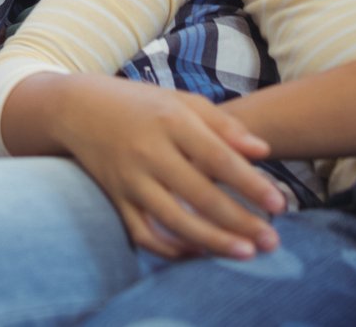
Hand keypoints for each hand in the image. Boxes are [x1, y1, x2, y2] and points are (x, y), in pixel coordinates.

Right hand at [45, 76, 285, 259]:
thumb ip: (223, 125)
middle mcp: (148, 151)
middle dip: (239, 221)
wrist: (76, 108)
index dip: (249, 183)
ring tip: (245, 253)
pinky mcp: (116, 199)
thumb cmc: (140, 103)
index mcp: (169, 120)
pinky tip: (199, 252)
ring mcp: (129, 178)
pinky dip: (171, 249)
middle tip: (271, 240)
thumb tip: (264, 152)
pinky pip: (144, 233)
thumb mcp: (181, 101)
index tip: (279, 204)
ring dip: (212, 241)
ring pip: (173, 220)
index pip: (216, 157)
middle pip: (198, 194)